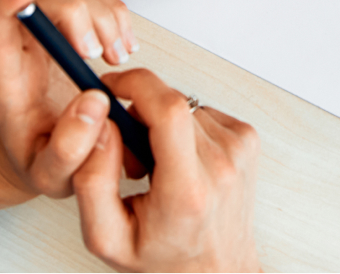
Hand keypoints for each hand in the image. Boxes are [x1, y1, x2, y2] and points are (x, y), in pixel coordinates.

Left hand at [0, 0, 138, 195]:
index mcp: (8, 85)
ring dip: (104, 15)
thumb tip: (93, 103)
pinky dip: (116, 16)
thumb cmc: (40, 159)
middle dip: (79, 13)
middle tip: (101, 55)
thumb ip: (68, 151)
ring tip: (118, 58)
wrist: (44, 151)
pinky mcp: (71, 28)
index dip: (6, 0)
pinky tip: (123, 48)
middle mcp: (23, 49)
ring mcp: (47, 33)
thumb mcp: (50, 177)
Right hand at [75, 69, 261, 272]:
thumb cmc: (164, 257)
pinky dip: (184, 130)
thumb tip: (99, 127)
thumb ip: (92, 181)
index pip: (168, 110)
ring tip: (158, 168)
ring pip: (184, 107)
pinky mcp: (247, 140)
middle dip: (139, 113)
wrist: (217, 269)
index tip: (110, 87)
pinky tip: (182, 162)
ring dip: (161, 126)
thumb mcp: (107, 236)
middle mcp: (221, 166)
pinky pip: (202, 113)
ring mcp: (239, 150)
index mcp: (187, 190)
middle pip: (171, 103)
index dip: (135, 84)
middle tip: (132, 157)